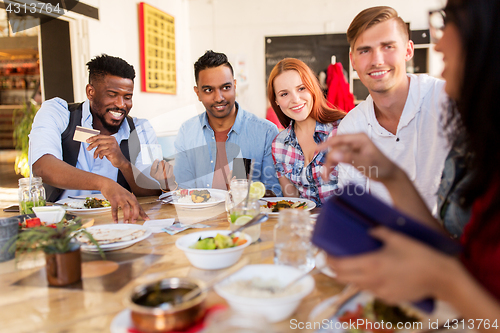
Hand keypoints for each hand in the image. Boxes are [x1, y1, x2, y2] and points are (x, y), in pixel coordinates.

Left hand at [87, 134, 127, 168]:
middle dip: (92, 145)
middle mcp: (112, 141)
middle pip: (99, 141)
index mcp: (111, 138)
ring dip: (96, 152)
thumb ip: (102, 143)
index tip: (87, 140)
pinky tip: (101, 157)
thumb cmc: (113, 154)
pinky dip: (100, 155)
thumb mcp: (107, 147)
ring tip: (95, 156)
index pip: (100, 136)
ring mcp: (113, 146)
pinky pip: (102, 152)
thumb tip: (91, 141)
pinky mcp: (112, 151)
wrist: (120, 161)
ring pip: (99, 147)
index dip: (92, 138)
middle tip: (88, 149)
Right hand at [100, 179, 148, 222]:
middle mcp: (127, 197)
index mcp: (131, 197)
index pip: (139, 206)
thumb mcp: (126, 196)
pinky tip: (115, 220)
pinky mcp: (113, 199)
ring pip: (126, 207)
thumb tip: (132, 214)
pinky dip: (115, 215)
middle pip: (135, 205)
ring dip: (126, 215)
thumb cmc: (117, 191)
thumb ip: (129, 204)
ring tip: (126, 222)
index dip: (143, 213)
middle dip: (135, 214)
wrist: (108, 184)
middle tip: (134, 221)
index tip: (147, 219)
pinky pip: (114, 208)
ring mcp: (120, 197)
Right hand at [150, 159, 174, 189]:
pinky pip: (171, 166)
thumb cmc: (160, 175)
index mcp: (153, 175)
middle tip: (163, 162)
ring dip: (167, 163)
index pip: (153, 167)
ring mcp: (164, 176)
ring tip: (166, 165)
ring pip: (167, 164)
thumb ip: (155, 166)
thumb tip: (158, 160)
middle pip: (161, 164)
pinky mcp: (170, 175)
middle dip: (163, 161)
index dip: (155, 162)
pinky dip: (170, 166)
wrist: (167, 183)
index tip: (157, 159)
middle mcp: (158, 176)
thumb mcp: (155, 172)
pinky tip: (169, 168)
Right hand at [317, 133, 399, 183]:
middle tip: (325, 175)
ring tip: (326, 177)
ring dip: (330, 164)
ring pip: (336, 154)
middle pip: (336, 148)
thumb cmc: (381, 167)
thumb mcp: (366, 163)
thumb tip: (333, 154)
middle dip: (329, 161)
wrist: (389, 174)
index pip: (339, 139)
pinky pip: (339, 158)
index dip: (326, 144)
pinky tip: (329, 173)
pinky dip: (334, 165)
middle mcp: (355, 141)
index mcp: (360, 138)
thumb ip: (350, 158)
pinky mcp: (352, 154)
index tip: (316, 149)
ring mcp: (353, 148)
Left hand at [327, 227, 458, 303]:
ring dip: (350, 276)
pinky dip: (366, 283)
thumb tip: (370, 230)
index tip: (325, 254)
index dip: (329, 261)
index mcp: (371, 264)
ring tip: (353, 265)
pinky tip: (373, 274)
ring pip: (356, 285)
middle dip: (335, 270)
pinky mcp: (389, 298)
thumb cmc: (419, 254)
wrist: (440, 277)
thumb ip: (379, 232)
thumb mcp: (397, 238)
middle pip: (343, 278)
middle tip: (334, 260)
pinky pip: (371, 291)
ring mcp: (380, 292)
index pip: (340, 266)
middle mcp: (372, 280)